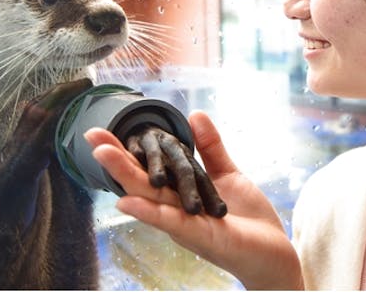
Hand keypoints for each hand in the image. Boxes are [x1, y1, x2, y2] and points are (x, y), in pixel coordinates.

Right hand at [84, 111, 303, 289]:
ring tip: (101, 154)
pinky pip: (173, 222)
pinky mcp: (203, 237)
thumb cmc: (248, 218)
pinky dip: (150, 211)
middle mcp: (176, 211)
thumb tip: (195, 115)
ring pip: (150, 199)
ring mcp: (186, 226)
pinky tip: (127, 201)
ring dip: (125, 177)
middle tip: (90, 134)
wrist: (275, 251)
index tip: (100, 130)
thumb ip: (210, 148)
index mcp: (179, 197)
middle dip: (115, 159)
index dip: (125, 151)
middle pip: (141, 182)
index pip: (147, 171)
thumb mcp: (226, 175)